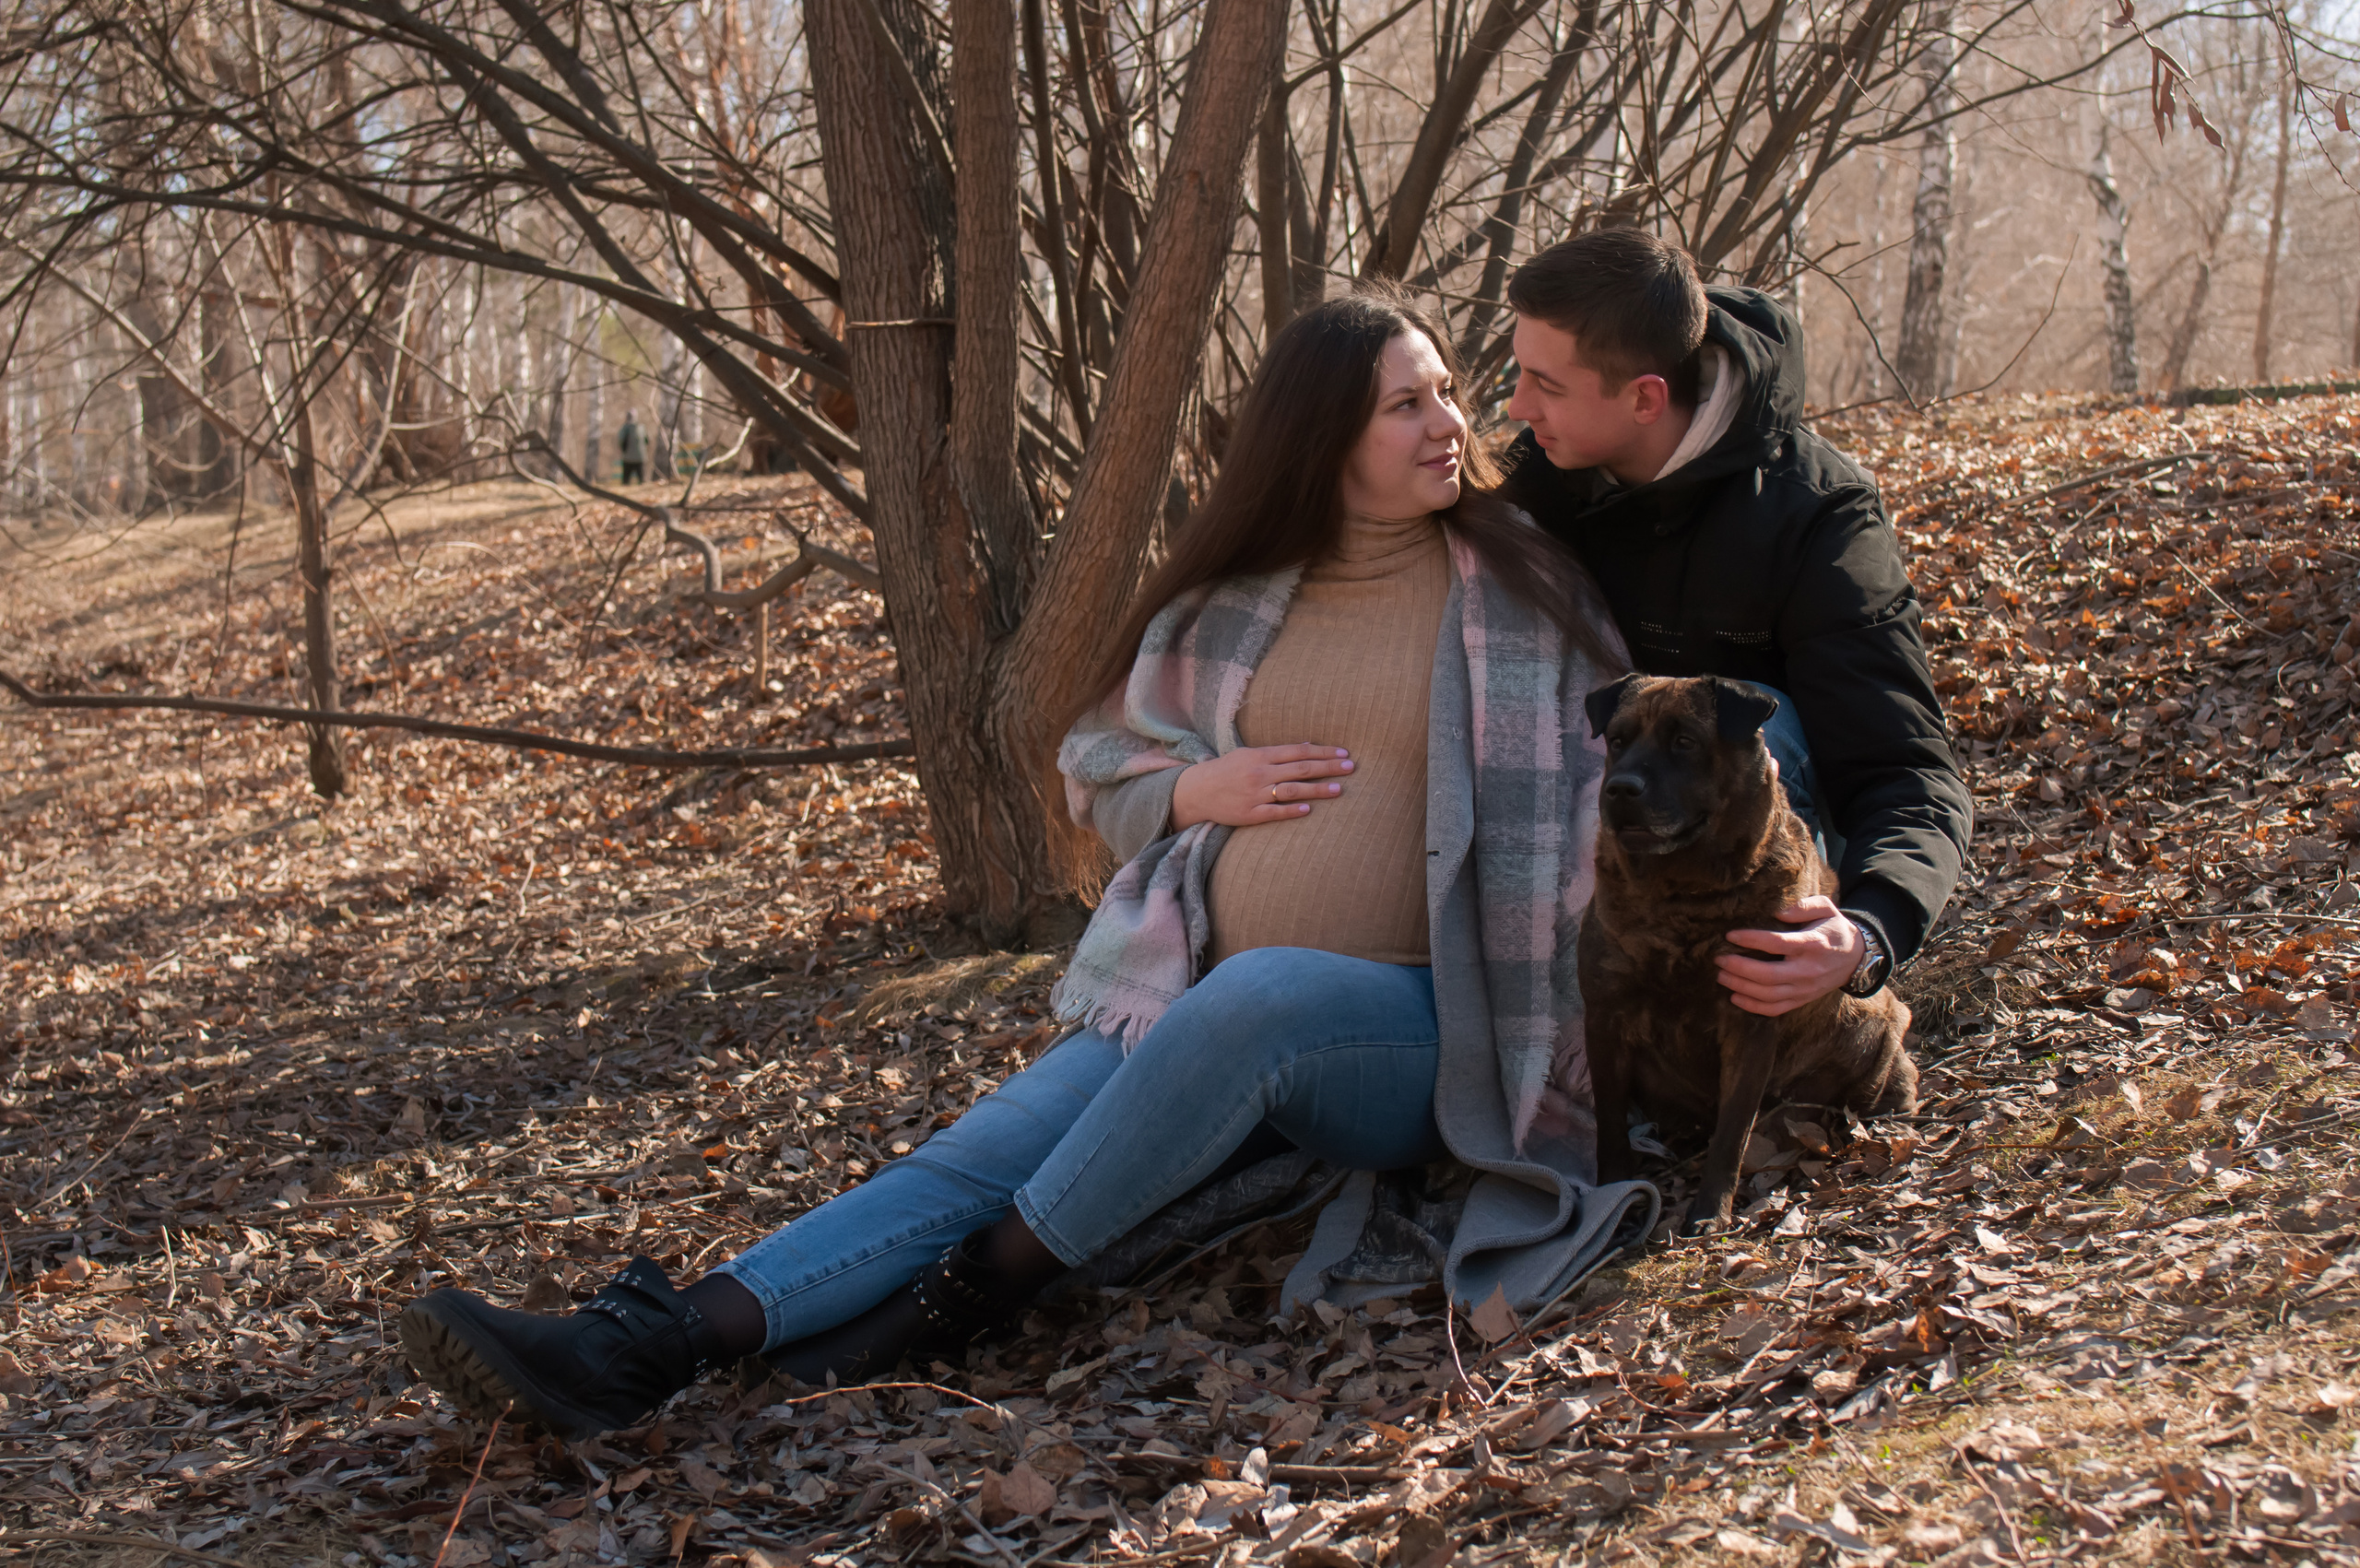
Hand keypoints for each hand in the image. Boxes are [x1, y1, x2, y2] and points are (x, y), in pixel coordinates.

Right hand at [1169, 744, 1352, 828]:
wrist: (1197, 790)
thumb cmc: (1226, 770)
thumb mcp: (1248, 754)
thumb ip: (1277, 752)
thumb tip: (1307, 746)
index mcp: (1260, 755)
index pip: (1298, 751)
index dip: (1323, 752)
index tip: (1343, 753)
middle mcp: (1260, 773)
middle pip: (1300, 769)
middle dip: (1328, 768)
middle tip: (1351, 767)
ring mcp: (1255, 794)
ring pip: (1292, 790)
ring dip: (1317, 789)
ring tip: (1339, 789)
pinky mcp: (1249, 814)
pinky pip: (1274, 812)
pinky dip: (1291, 810)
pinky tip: (1308, 809)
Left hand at [1716, 895, 1860, 1016]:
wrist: (1856, 958)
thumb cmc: (1834, 929)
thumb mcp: (1827, 909)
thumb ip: (1804, 906)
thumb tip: (1778, 913)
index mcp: (1813, 944)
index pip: (1777, 943)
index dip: (1751, 939)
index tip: (1730, 935)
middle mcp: (1808, 970)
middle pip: (1768, 975)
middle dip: (1739, 968)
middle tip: (1719, 959)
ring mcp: (1805, 989)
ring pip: (1768, 995)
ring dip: (1741, 987)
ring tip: (1721, 975)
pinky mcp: (1802, 1000)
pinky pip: (1775, 1009)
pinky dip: (1753, 1007)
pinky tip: (1735, 998)